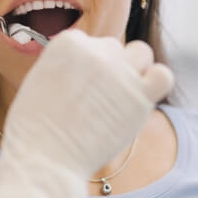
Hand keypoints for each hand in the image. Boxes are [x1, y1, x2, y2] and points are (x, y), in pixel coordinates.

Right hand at [0, 30, 173, 197]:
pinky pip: (163, 76)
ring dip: (134, 69)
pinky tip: (141, 98)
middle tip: (96, 97)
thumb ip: (64, 63)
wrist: (44, 156)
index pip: (88, 41)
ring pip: (141, 53)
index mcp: (68, 41)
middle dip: (107, 68)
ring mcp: (120, 72)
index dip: (84, 65)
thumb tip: (84, 65)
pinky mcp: (141, 97)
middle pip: (113, 48)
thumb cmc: (35, 125)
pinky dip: (155, 82)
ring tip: (121, 94)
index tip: (77, 85)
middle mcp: (96, 50)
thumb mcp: (39, 78)